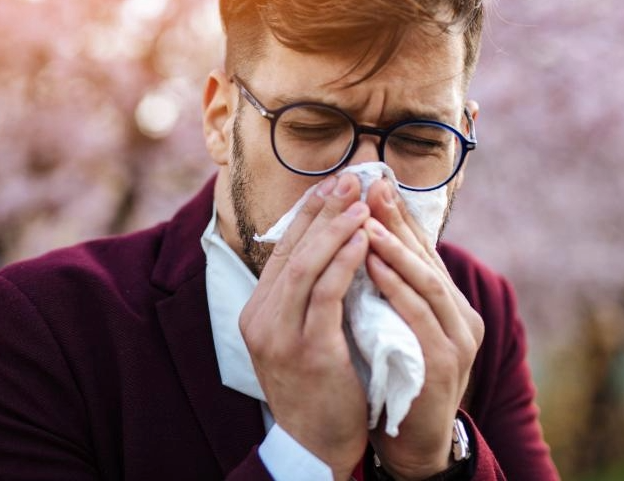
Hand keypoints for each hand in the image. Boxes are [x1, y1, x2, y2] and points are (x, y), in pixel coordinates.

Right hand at [239, 173, 369, 480]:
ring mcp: (279, 336)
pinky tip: (365, 241)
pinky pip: (326, 295)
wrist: (318, 444)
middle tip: (351, 178)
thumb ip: (308, 296)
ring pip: (305, 265)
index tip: (333, 184)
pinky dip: (345, 262)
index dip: (308, 212)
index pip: (282, 249)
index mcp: (258, 310)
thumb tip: (332, 245)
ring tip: (362, 203)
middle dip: (323, 210)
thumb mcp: (303, 334)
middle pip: (290, 249)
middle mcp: (260, 318)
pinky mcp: (307, 351)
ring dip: (336, 229)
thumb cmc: (320, 385)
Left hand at [363, 179, 483, 479]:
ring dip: (394, 247)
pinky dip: (395, 286)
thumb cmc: (398, 379)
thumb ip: (390, 291)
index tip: (374, 181)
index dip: (400, 216)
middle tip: (371, 185)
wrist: (413, 442)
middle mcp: (462, 317)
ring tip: (365, 218)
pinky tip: (372, 263)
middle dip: (397, 220)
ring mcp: (458, 340)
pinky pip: (418, 315)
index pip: (425, 251)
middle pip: (428, 257)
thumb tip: (361, 242)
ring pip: (427, 281)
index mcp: (450, 306)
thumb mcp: (396, 326)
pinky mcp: (445, 363)